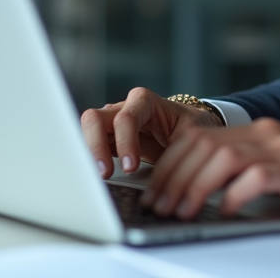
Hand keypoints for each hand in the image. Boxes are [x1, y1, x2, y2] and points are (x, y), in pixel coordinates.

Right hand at [80, 87, 221, 178]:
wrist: (189, 131)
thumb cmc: (190, 127)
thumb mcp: (191, 134)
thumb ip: (179, 146)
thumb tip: (170, 169)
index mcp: (145, 101)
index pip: (126, 116)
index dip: (125, 141)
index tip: (130, 167)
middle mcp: (123, 108)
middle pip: (95, 118)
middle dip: (96, 146)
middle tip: (105, 173)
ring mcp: (112, 123)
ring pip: (88, 131)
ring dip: (89, 154)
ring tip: (99, 177)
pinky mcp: (108, 140)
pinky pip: (91, 146)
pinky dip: (91, 161)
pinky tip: (98, 177)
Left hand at [141, 117, 279, 218]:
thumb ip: (249, 172)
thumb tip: (205, 197)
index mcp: (258, 131)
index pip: (199, 137)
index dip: (170, 163)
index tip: (155, 190)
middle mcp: (267, 133)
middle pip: (203, 145)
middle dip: (172, 177)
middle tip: (158, 206)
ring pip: (221, 158)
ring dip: (194, 186)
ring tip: (182, 211)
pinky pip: (256, 177)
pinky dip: (235, 195)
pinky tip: (227, 210)